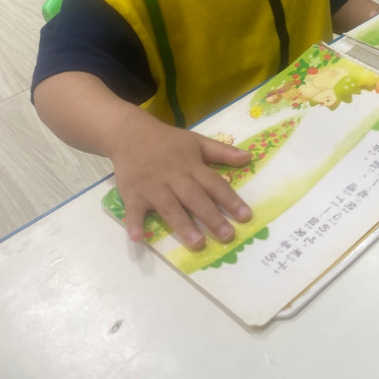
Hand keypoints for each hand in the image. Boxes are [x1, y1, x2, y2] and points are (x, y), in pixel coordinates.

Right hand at [111, 118, 252, 250]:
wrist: (130, 134)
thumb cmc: (168, 141)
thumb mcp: (197, 141)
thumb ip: (222, 152)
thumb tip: (249, 157)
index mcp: (191, 165)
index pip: (214, 184)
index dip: (231, 199)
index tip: (245, 216)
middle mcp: (174, 178)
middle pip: (195, 199)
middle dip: (212, 217)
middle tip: (227, 236)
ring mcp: (153, 187)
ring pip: (170, 208)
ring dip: (183, 226)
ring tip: (198, 244)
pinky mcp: (132, 194)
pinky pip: (133, 211)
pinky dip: (134, 224)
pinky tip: (138, 238)